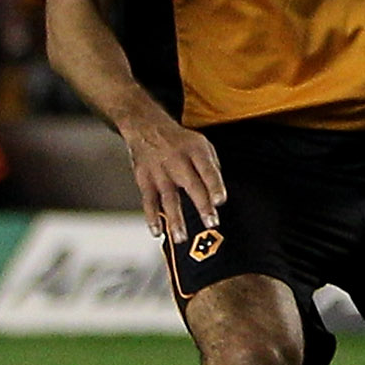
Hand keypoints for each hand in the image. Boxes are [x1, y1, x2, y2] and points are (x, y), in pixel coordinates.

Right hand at [123, 111, 226, 243]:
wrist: (147, 127)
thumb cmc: (181, 141)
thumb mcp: (202, 144)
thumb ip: (212, 167)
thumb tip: (217, 194)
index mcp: (196, 150)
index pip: (208, 170)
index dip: (215, 186)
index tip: (220, 201)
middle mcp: (177, 160)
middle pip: (191, 185)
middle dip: (202, 205)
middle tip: (211, 223)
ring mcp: (159, 171)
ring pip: (168, 197)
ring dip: (175, 219)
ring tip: (181, 237)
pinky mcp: (144, 179)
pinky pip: (148, 201)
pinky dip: (152, 217)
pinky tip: (158, 232)